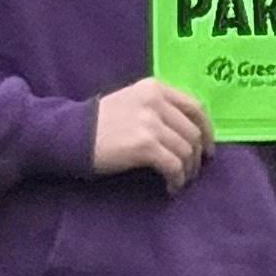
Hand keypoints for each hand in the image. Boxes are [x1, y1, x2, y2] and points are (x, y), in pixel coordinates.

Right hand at [92, 78, 215, 191]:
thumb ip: (160, 107)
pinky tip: (170, 187)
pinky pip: (174, 165)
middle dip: (198, 154)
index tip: (207, 147)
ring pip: (187, 150)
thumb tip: (191, 130)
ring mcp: (151, 123)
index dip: (207, 130)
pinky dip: (176, 179)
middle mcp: (156, 101)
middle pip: (194, 131)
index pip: (195, 107)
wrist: (68, 134)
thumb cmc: (98, 122)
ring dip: (188, 170)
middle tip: (194, 169)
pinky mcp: (145, 145)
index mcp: (155, 88)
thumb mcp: (132, 102)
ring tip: (180, 180)